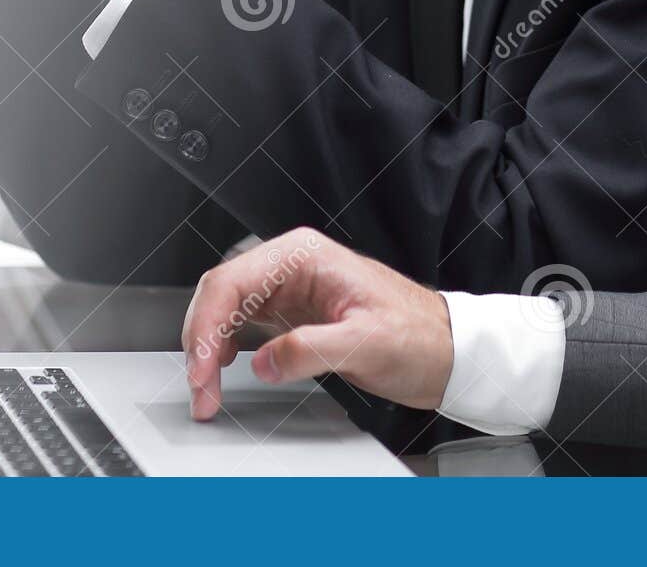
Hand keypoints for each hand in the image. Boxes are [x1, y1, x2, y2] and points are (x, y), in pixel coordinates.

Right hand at [181, 228, 453, 420]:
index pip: (232, 281)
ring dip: (209, 346)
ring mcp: (291, 287)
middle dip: (201, 340)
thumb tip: (261, 360)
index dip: (207, 326)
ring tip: (207, 388)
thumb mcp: (364, 343)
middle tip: (201, 389)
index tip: (202, 369)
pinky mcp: (294, 312)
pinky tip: (224, 367)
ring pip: (227, 307)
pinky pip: (244, 322)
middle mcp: (292, 265)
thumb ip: (308, 349)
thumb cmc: (417, 335)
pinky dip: (226, 346)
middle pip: (221, 292)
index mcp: (304, 256)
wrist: (445, 349)